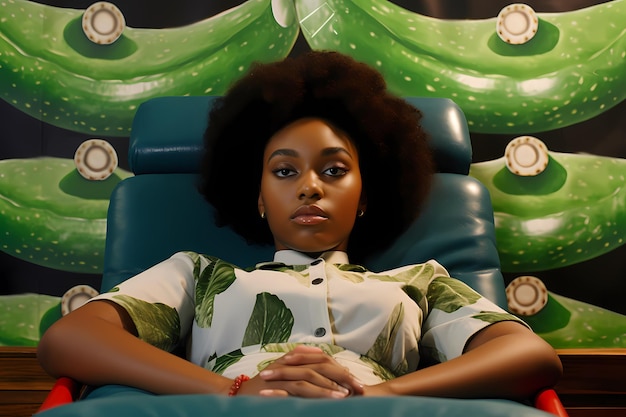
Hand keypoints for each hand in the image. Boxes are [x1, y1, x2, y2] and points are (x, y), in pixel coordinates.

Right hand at [237, 345, 362, 397]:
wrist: (238, 395)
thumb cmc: (263, 387)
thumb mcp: (283, 374)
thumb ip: (300, 362)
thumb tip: (320, 356)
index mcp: (294, 360)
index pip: (322, 362)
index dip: (340, 371)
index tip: (356, 381)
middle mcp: (290, 363)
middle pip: (321, 366)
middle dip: (341, 376)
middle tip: (358, 387)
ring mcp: (283, 373)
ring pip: (312, 376)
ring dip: (331, 386)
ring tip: (347, 395)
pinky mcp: (277, 386)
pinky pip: (300, 388)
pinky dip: (316, 393)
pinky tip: (328, 400)